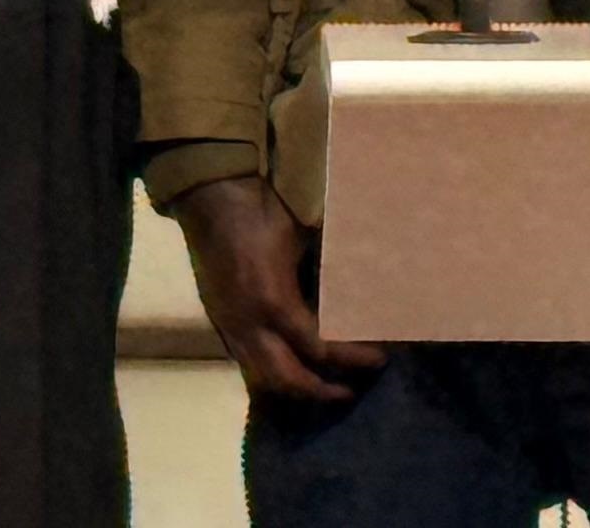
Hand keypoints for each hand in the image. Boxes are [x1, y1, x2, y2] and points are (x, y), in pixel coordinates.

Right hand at [169, 173, 386, 403]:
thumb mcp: (307, 236)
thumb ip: (331, 268)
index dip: (351, 358)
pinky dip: (271, 373)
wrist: (211, 200)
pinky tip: (291, 369)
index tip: (378, 359)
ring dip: (294, 388)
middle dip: (320, 391)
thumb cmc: (264, 211)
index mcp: (275, 301)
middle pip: (287, 378)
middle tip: (350, 391)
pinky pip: (246, 362)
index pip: (318, 347)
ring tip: (323, 388)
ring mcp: (230, 326)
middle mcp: (249, 324)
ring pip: (262, 377)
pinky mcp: (220, 322)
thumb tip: (367, 285)